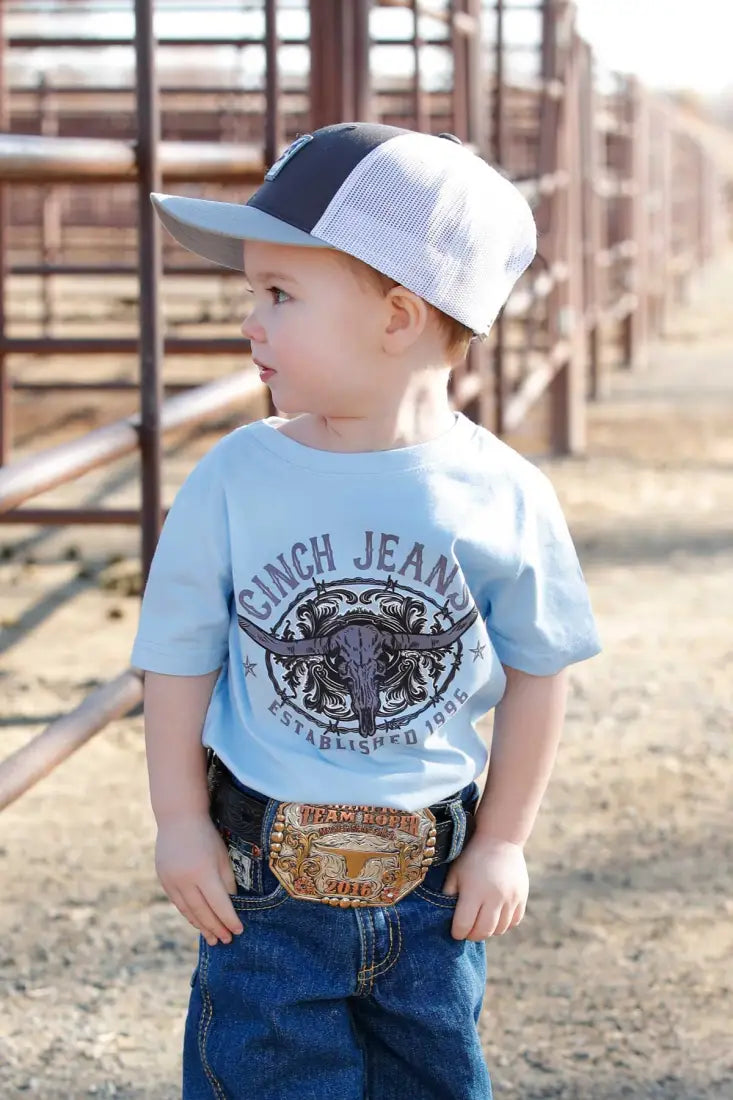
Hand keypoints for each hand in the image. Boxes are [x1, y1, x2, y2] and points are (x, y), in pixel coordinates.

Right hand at [155, 813, 243, 946]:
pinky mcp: (163, 880)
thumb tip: (232, 905)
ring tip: (213, 938)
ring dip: (201, 926)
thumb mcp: (222, 856)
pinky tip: (197, 922)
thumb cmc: (206, 836)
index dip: (229, 920)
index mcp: (203, 872)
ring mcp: (171, 881)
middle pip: (203, 912)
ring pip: (188, 911)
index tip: (238, 931)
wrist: (178, 818)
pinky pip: (178, 903)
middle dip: (216, 928)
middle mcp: (185, 880)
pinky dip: (189, 914)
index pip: (219, 904)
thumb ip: (227, 881)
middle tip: (226, 941)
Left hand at [441, 835, 528, 940]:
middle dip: (473, 935)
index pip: (464, 925)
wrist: (500, 839)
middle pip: (483, 931)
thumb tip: (447, 917)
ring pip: (500, 929)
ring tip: (482, 922)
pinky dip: (505, 924)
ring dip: (489, 930)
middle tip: (468, 931)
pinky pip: (514, 921)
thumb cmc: (473, 856)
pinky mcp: (522, 897)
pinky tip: (497, 916)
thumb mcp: (455, 873)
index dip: (457, 932)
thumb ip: (449, 895)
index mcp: (474, 891)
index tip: (455, 931)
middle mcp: (494, 897)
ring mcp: (511, 898)